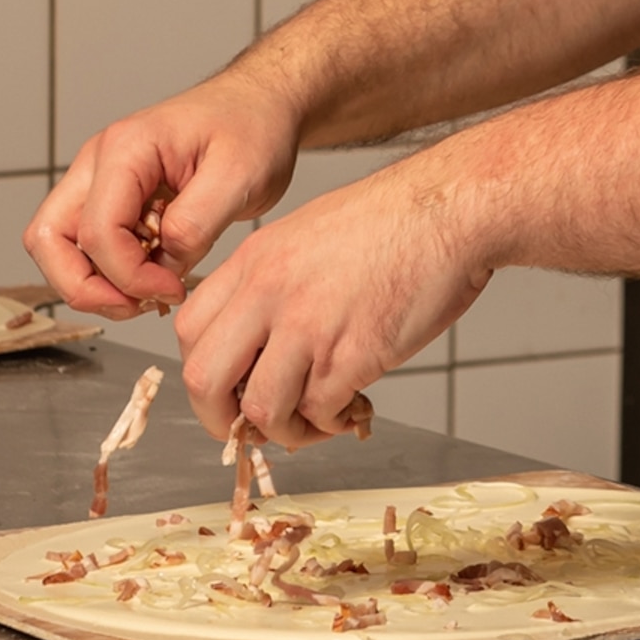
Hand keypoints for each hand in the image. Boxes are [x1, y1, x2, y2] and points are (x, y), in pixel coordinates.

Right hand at [24, 74, 304, 319]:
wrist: (258, 105)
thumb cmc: (250, 126)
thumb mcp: (240, 174)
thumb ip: (198, 221)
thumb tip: (164, 262)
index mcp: (125, 148)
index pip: (97, 230)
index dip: (130, 275)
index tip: (172, 289)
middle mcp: (99, 162)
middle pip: (49, 238)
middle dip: (85, 287)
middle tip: (138, 305)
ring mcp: (99, 180)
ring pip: (57, 245)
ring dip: (91, 284)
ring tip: (146, 297)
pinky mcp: (112, 198)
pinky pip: (86, 245)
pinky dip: (108, 274)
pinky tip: (153, 280)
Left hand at [171, 158, 492, 447]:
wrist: (449, 209)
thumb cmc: (392, 222)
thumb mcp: (305, 235)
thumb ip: (270, 283)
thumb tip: (258, 345)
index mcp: (254, 260)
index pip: (189, 331)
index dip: (203, 372)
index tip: (228, 389)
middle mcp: (270, 293)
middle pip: (204, 380)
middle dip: (222, 420)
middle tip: (253, 428)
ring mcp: (310, 325)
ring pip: (261, 409)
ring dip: (283, 431)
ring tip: (313, 421)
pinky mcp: (353, 354)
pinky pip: (319, 413)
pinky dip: (331, 423)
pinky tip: (351, 406)